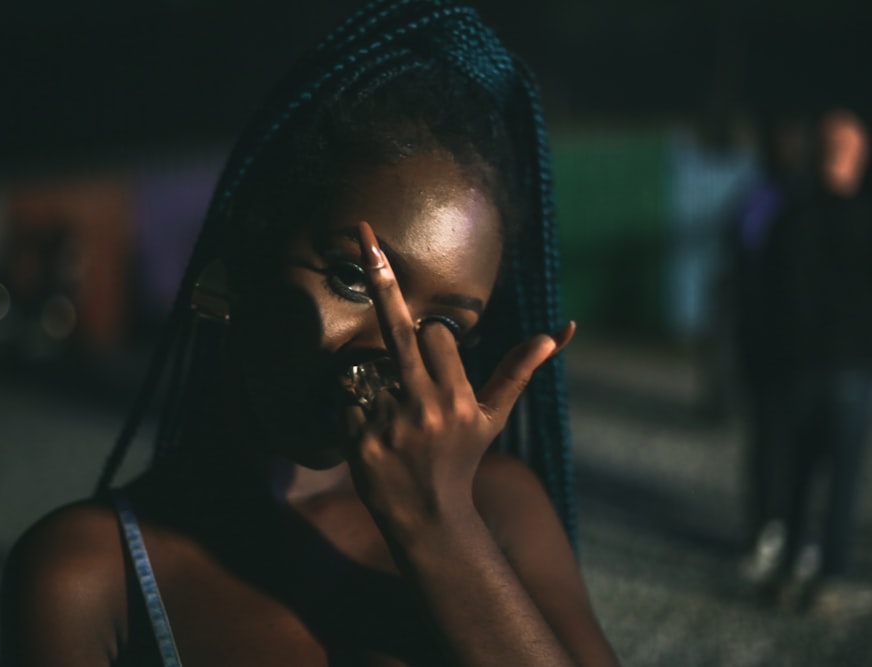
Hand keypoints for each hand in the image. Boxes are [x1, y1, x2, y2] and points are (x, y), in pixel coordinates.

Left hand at [344, 221, 573, 541]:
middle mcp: (425, 407)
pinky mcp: (357, 439)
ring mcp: (388, 423)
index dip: (429, 340)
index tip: (432, 358)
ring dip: (368, 376)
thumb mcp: (493, 417)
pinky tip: (367, 427)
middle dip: (380, 277)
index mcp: (458, 397)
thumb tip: (560, 331)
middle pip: (397, 328)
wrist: (426, 516)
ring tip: (386, 411)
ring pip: (363, 366)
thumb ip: (518, 371)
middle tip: (364, 234)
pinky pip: (343, 395)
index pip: (435, 335)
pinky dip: (349, 402)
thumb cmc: (461, 458)